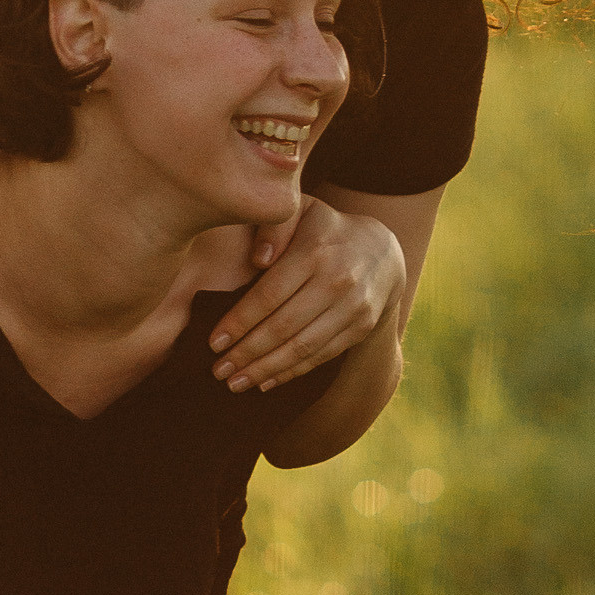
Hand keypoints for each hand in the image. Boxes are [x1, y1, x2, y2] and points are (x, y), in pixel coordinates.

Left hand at [210, 199, 404, 394]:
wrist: (381, 251)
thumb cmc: (323, 229)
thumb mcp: (300, 211)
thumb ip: (274, 225)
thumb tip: (259, 259)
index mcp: (314, 251)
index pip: (269, 294)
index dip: (239, 321)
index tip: (213, 342)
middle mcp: (337, 281)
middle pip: (283, 326)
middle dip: (246, 352)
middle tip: (218, 370)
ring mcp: (353, 308)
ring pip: (302, 347)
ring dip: (265, 369)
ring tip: (236, 383)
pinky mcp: (361, 327)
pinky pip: (321, 355)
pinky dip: (291, 372)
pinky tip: (265, 381)